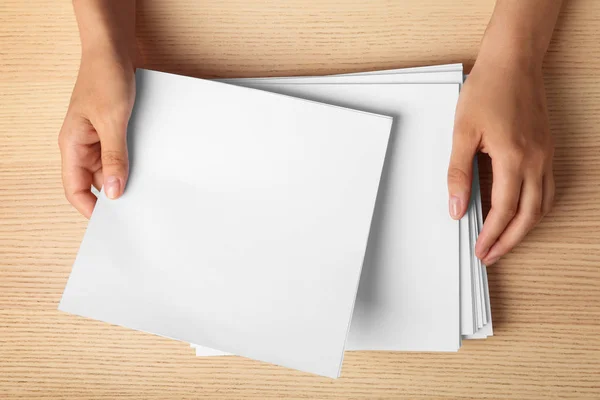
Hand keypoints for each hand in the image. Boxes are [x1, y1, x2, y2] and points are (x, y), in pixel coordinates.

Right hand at [58, 48, 134, 217]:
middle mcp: (82, 145)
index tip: (112, 221)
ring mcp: (97, 138)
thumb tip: (115, 191)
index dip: (90, 208)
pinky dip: (133, 161)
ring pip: (111, 168)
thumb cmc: (105, 78)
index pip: (75, 188)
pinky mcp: (111, 130)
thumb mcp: (112, 121)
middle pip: (96, 181)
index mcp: (72, 145)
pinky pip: (120, 153)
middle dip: (114, 194)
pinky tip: (148, 166)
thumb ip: (114, 157)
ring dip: (127, 176)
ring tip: (147, 187)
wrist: (112, 50)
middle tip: (138, 208)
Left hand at [447, 56, 554, 265]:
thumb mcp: (462, 133)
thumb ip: (458, 173)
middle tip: (491, 255)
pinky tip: (521, 212)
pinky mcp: (547, 149)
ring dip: (525, 228)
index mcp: (512, 158)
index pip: (503, 210)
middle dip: (509, 240)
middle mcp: (535, 160)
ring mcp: (545, 155)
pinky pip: (548, 188)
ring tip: (504, 240)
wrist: (513, 62)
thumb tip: (456, 208)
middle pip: (528, 216)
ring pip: (542, 205)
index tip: (480, 249)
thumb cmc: (486, 91)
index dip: (491, 234)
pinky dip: (536, 208)